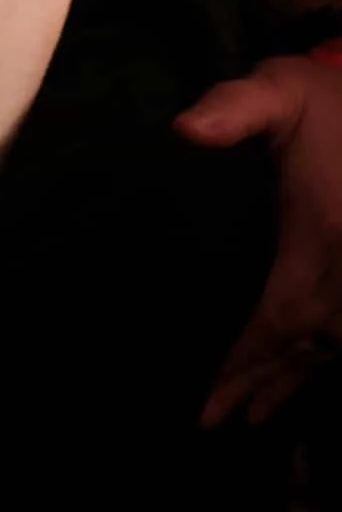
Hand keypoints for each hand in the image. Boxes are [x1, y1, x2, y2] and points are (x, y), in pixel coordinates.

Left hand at [175, 55, 341, 423]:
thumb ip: (233, 107)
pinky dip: (321, 357)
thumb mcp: (277, 91)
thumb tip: (184, 129)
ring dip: (295, 380)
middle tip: (220, 420)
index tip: (212, 397)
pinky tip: (303, 374)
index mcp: (324, 234)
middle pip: (309, 343)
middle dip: (265, 381)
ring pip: (333, 345)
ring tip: (254, 417)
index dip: (248, 358)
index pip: (283, 314)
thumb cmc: (324, 101)